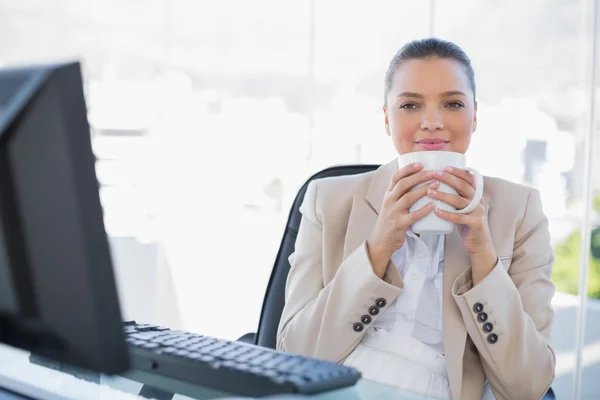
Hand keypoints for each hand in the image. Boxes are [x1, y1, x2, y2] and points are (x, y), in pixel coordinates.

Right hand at [366, 162, 436, 277]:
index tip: (421, 163)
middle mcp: (389, 201)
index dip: (408, 168)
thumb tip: (421, 181)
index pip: (396, 176)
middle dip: (420, 176)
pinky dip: (423, 210)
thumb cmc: (391, 220)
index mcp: (388, 194)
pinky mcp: (399, 224)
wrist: (381, 240)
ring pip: (408, 197)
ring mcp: (393, 212)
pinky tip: (432, 206)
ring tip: (436, 184)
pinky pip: (412, 216)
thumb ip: (403, 193)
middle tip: (434, 172)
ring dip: (423, 189)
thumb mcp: (393, 203)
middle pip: (403, 184)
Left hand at [428, 167, 496, 282]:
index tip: (444, 166)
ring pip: (460, 201)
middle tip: (434, 174)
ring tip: (430, 192)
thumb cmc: (466, 222)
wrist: (478, 243)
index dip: (458, 171)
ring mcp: (478, 212)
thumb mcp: (462, 206)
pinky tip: (436, 211)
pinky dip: (448, 214)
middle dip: (448, 178)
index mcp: (475, 194)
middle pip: (463, 186)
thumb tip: (435, 183)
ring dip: (444, 195)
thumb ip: (455, 195)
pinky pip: (460, 217)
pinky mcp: (476, 224)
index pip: (469, 178)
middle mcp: (478, 200)